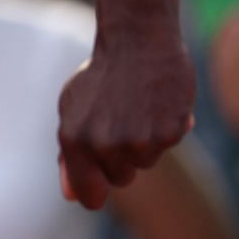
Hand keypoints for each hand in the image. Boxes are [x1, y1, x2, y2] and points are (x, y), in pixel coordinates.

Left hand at [57, 24, 194, 209]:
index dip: (96, 192)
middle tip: (118, 122)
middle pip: (120, 180)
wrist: (137, 42)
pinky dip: (163, 131)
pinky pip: (166, 147)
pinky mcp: (169, 133)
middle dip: (120, 159)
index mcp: (75, 141)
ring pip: (144, 164)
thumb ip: (69, 156)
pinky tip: (155, 105)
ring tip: (135, 109)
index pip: (90, 196)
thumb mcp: (72, 111)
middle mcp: (105, 145)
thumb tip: (71, 196)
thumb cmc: (100, 78)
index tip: (99, 184)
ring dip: (142, 143)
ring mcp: (139, 140)